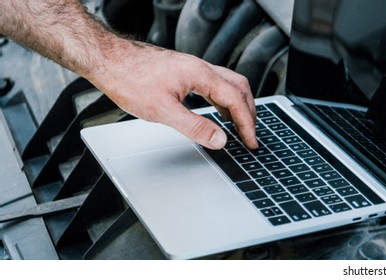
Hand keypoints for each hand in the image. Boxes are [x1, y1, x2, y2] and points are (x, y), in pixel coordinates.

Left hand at [87, 40, 257, 149]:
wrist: (108, 60)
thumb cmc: (129, 79)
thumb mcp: (163, 111)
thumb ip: (195, 127)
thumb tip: (219, 140)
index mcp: (201, 75)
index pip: (236, 100)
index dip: (247, 123)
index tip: (250, 141)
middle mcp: (201, 68)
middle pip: (239, 88)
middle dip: (249, 112)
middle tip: (250, 134)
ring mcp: (193, 68)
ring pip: (228, 84)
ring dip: (238, 105)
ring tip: (239, 126)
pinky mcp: (184, 70)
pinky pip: (214, 84)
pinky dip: (224, 99)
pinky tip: (217, 110)